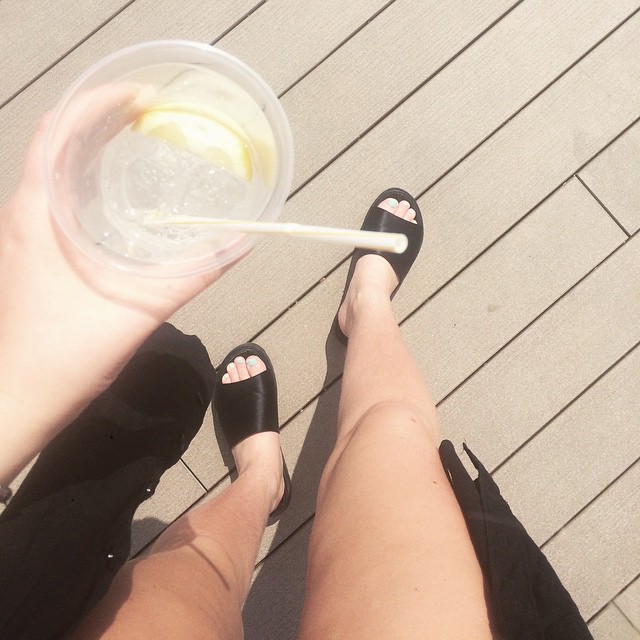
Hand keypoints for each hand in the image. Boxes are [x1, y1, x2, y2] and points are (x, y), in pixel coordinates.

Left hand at [0, 86, 245, 481]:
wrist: (18, 397)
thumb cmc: (66, 353)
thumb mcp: (140, 309)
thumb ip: (194, 274)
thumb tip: (240, 244)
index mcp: (36, 213)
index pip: (58, 130)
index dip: (97, 101)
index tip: (142, 96)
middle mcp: (22, 214)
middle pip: (56, 142)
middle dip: (100, 117)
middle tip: (149, 113)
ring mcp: (22, 234)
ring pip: (53, 169)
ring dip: (90, 147)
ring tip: (136, 139)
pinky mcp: (30, 253)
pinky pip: (55, 197)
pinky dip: (85, 179)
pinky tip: (117, 195)